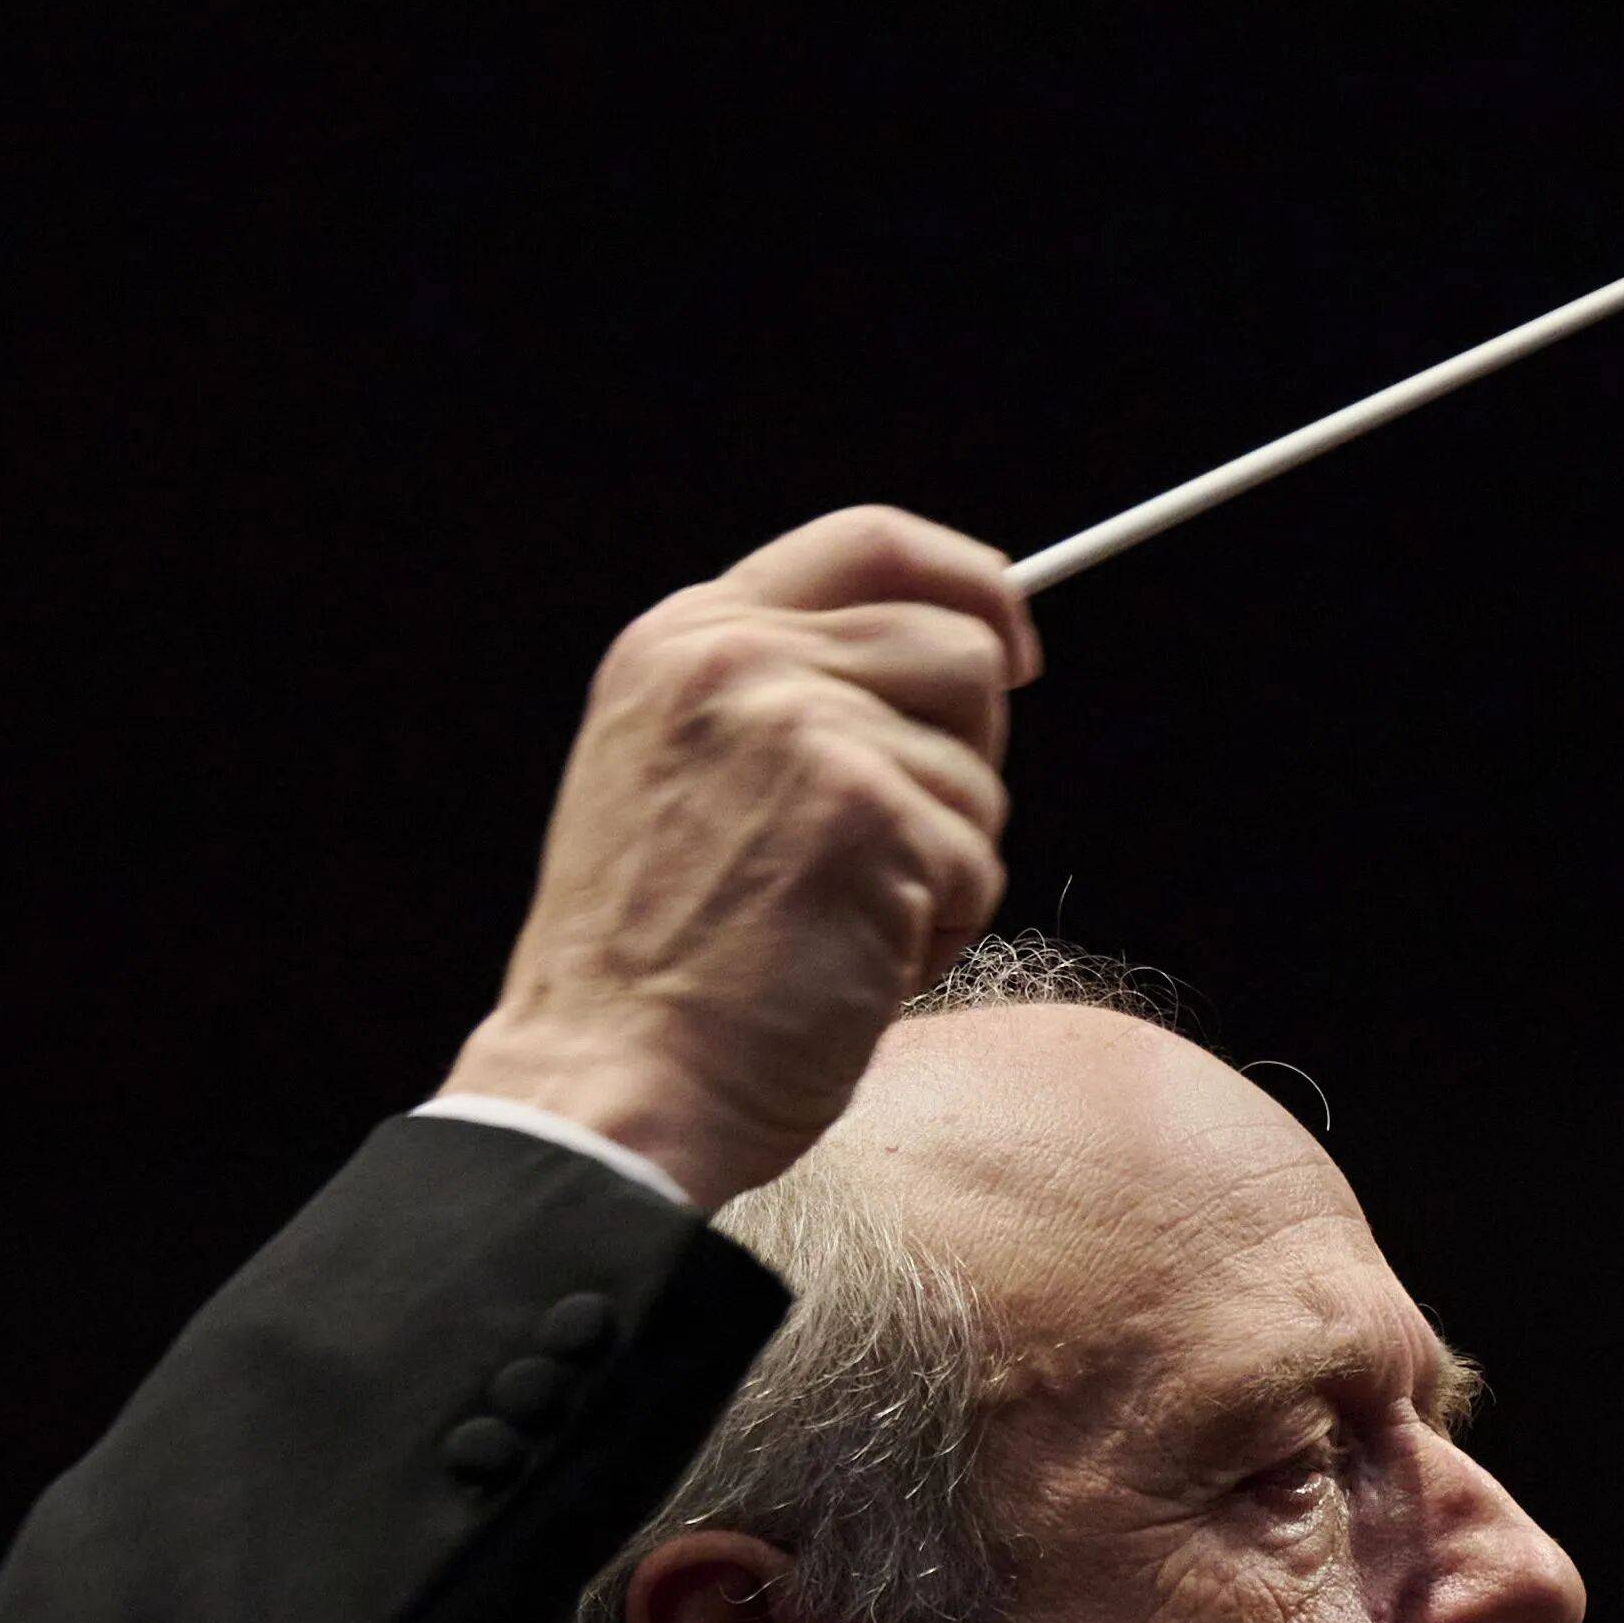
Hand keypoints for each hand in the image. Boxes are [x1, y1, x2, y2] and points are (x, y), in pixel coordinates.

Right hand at [437, 504, 1039, 1207]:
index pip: (872, 543)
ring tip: (841, 926)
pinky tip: (852, 965)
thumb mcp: (685, 778)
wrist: (608, 1080)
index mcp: (686, 639)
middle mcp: (738, 658)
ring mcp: (801, 727)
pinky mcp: (864, 813)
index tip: (1016, 647)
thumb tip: (955, 664)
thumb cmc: (657, 970)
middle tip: (893, 856)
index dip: (970, 581)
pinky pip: (979, 861)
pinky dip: (942, 933)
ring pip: (979, 772)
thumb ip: (783, 702)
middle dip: (963, 762)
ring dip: (946, 866)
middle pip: (959, 650)